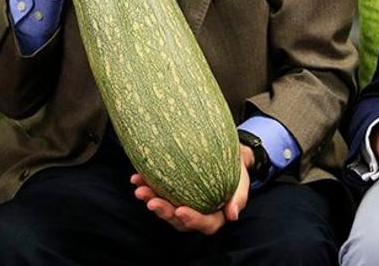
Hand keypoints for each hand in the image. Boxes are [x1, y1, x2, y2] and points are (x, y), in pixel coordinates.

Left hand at [130, 147, 250, 234]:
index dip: (192, 219)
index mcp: (216, 215)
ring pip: (165, 208)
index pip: (205, 223)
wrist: (229, 155)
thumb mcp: (242, 181)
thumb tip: (233, 214)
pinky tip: (136, 178)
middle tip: (151, 201)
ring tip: (139, 188)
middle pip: (179, 219)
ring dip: (151, 199)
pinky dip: (147, 186)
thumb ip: (239, 197)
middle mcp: (197, 212)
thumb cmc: (237, 170)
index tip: (180, 210)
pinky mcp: (172, 192)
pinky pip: (158, 192)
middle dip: (164, 211)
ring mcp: (183, 202)